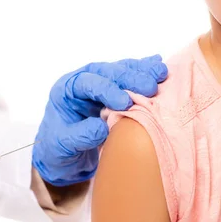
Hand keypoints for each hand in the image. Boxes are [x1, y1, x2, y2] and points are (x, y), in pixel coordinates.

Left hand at [32, 55, 167, 186]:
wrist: (63, 155)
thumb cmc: (59, 149)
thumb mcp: (64, 146)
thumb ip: (80, 136)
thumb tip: (102, 127)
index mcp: (66, 90)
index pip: (87, 83)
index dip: (107, 90)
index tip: (125, 103)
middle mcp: (83, 81)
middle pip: (108, 72)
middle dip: (130, 78)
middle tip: (150, 88)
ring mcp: (101, 83)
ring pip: (122, 70)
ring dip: (142, 71)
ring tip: (161, 73)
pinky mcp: (115, 90)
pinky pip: (130, 76)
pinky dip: (145, 71)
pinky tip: (159, 65)